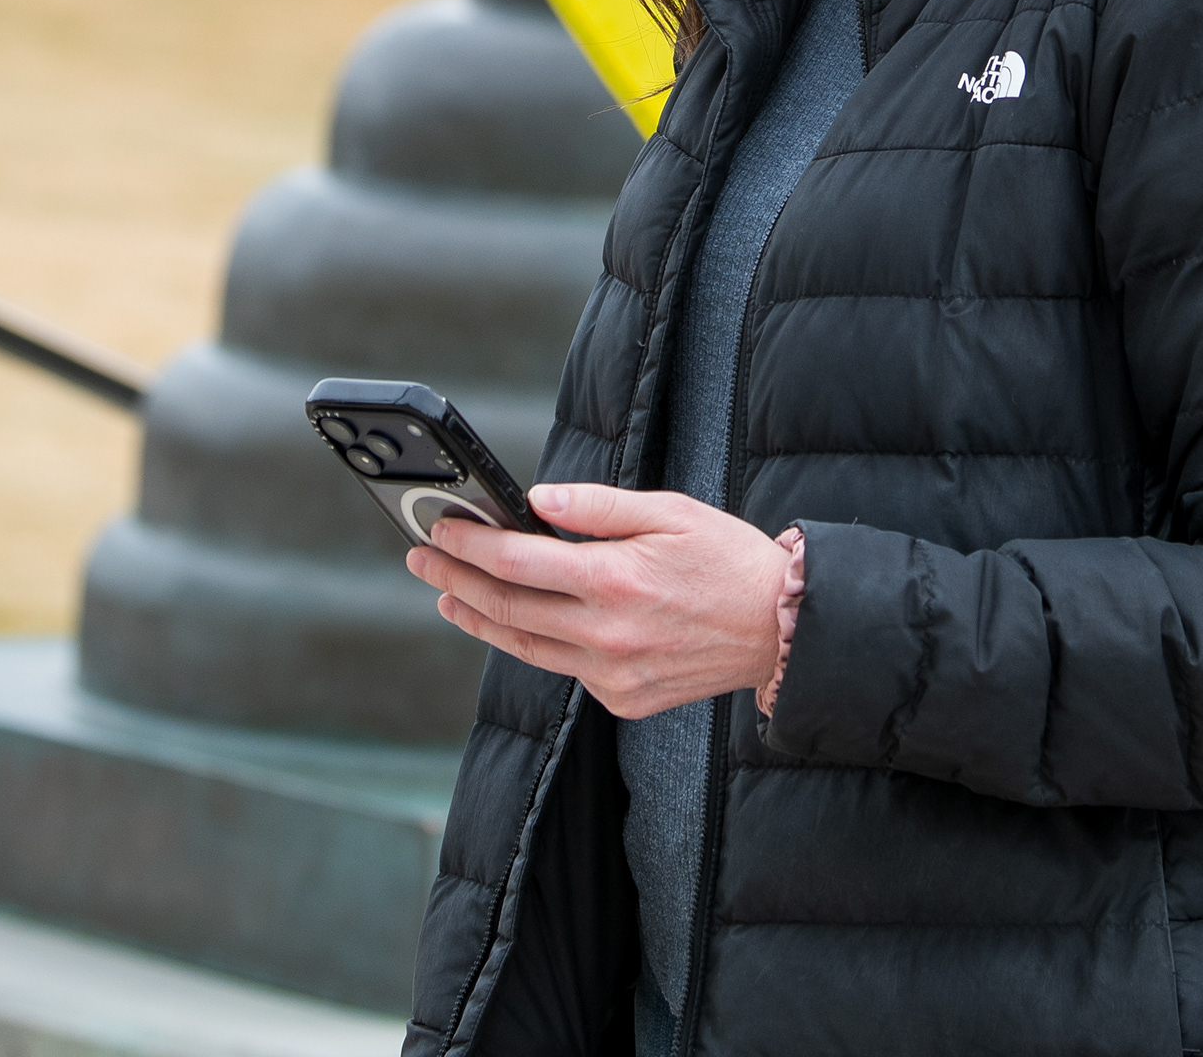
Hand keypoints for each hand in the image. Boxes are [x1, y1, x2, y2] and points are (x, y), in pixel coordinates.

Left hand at [406, 481, 790, 720]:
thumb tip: (537, 500)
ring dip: (479, 619)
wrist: (780, 629)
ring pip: (525, 647)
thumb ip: (597, 507)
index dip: (471, 544)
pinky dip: (535, 644)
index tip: (439, 529)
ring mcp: (612, 674)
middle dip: (457, 580)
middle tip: (422, 560)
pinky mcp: (622, 700)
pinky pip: (564, 669)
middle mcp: (607, 634)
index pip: (518, 561)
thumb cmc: (728, 560)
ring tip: (450, 596)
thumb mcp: (670, 512)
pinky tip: (518, 624)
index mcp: (616, 580)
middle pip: (507, 609)